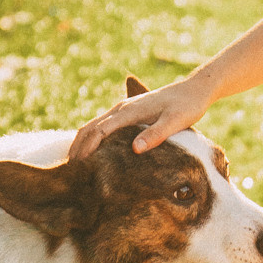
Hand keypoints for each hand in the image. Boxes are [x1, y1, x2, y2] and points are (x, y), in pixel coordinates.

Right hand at [69, 70, 209, 159]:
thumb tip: (135, 149)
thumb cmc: (186, 107)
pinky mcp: (127, 113)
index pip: (99, 131)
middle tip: (69, 172)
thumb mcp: (175, 122)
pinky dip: (90, 139)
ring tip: (74, 165)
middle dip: (77, 148)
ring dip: (81, 143)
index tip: (78, 167)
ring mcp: (123, 110)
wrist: (193, 90)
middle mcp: (122, 109)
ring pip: (93, 126)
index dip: (87, 149)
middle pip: (90, 128)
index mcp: (129, 111)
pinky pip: (102, 126)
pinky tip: (91, 153)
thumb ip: (155, 134)